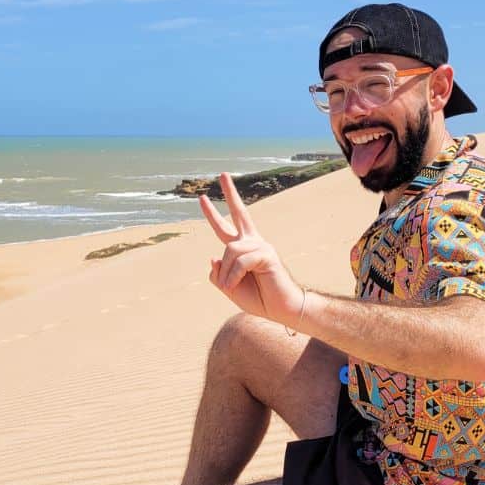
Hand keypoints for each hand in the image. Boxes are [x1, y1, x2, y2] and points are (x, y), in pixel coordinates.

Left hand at [199, 173, 305, 326]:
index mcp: (243, 250)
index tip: (203, 198)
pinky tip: (235, 284)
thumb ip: (218, 273)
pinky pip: (240, 261)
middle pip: (240, 212)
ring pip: (230, 250)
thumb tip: (214, 257)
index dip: (213, 214)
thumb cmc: (259, 299)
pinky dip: (234, 275)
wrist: (282, 310)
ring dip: (227, 272)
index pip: (225, 227)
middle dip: (230, 193)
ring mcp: (261, 246)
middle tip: (222, 174)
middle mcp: (253, 243)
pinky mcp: (267, 254)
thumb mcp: (228, 287)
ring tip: (231, 286)